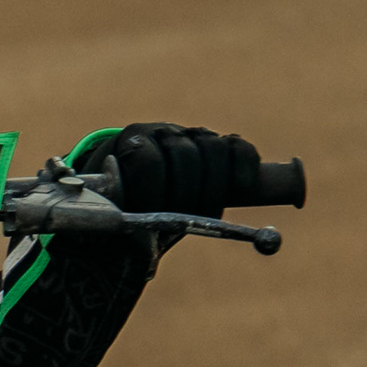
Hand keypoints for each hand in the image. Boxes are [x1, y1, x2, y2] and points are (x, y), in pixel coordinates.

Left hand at [96, 122, 263, 215]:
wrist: (143, 182)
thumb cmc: (130, 205)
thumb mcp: (121, 213)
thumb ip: (123, 220)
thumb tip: (133, 235)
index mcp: (132, 144)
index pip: (150, 163)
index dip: (155, 197)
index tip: (156, 224)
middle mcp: (163, 131)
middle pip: (185, 156)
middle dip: (187, 197)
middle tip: (186, 222)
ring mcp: (194, 133)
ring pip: (215, 149)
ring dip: (214, 188)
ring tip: (206, 214)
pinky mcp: (223, 141)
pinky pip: (241, 151)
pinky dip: (245, 171)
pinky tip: (240, 190)